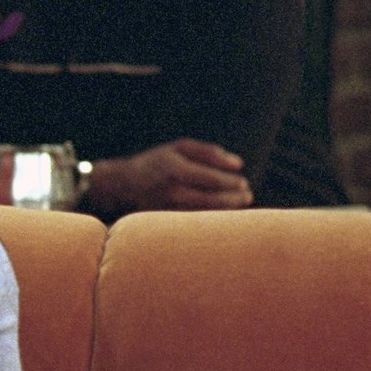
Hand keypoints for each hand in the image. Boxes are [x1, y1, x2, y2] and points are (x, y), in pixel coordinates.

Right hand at [85, 138, 251, 215]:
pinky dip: (212, 218)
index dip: (232, 183)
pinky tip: (222, 212)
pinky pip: (196, 223)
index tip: (243, 183)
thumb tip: (238, 164)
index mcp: (176, 169)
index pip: (213, 180)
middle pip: (212, 200)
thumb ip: (209, 152)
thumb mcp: (179, 147)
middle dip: (234, 199)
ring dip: (227, 211)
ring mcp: (168, 208)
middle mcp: (171, 191)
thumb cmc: (157, 161)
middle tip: (247, 196)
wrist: (123, 184)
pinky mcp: (166, 221)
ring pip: (206, 215)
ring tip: (239, 203)